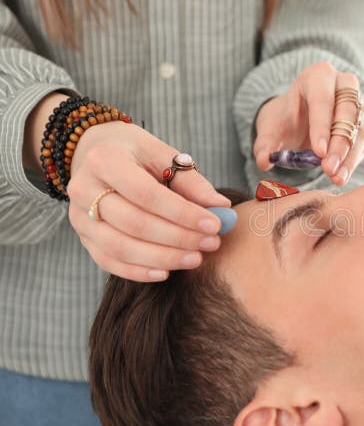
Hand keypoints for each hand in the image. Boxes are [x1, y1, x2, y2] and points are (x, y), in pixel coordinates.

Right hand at [67, 121, 230, 281]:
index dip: (182, 213)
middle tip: (211, 243)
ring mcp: (79, 216)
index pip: (147, 194)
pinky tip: (166, 273)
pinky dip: (138, 271)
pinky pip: (108, 261)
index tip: (214, 225)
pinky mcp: (83, 237)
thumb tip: (222, 208)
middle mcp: (84, 189)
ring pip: (120, 247)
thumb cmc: (137, 154)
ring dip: (162, 258)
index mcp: (105, 159)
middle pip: (134, 223)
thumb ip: (191, 182)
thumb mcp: (163, 155)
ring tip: (196, 259)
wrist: (95, 152)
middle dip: (178, 238)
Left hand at [252, 61, 363, 185]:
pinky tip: (342, 175)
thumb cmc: (286, 120)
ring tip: (336, 177)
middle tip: (328, 169)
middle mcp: (344, 83)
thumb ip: (265, 145)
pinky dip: (354, 160)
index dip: (322, 126)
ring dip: (349, 156)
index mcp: (317, 76)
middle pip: (347, 112)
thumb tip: (264, 161)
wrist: (300, 122)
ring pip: (360, 128)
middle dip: (339, 144)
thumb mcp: (271, 130)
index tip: (319, 152)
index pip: (323, 98)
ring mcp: (359, 102)